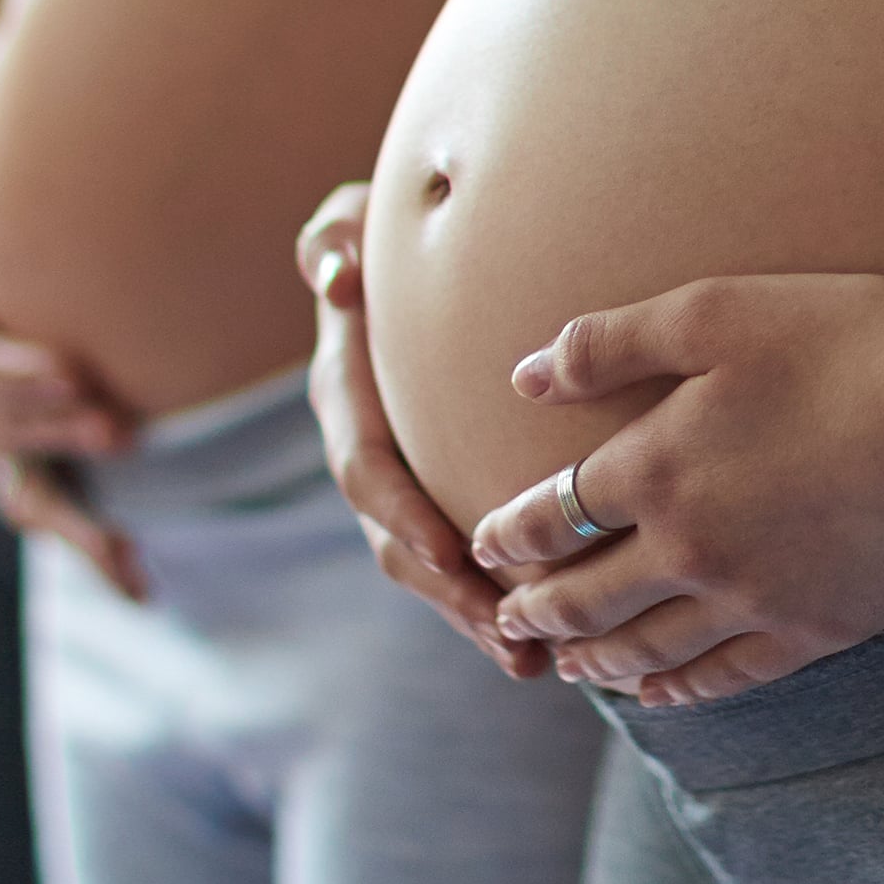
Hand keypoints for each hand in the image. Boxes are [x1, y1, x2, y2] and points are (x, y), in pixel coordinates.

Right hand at [0, 23, 145, 598]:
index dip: (10, 371)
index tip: (66, 372)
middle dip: (52, 427)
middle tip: (117, 426)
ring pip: (21, 487)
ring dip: (75, 517)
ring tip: (128, 553)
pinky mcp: (9, 462)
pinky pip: (45, 515)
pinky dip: (90, 550)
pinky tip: (144, 586)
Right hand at [301, 184, 548, 678]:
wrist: (395, 263)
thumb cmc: (378, 234)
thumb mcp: (348, 223)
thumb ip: (332, 239)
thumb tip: (333, 276)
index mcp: (345, 396)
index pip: (365, 468)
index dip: (400, 513)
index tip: (446, 552)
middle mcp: (366, 450)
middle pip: (398, 543)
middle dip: (450, 596)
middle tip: (509, 636)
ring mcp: (401, 483)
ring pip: (431, 568)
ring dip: (477, 618)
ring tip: (534, 660)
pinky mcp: (438, 496)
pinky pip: (460, 561)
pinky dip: (496, 603)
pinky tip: (552, 643)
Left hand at [466, 277, 883, 707]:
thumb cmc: (854, 340)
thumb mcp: (720, 310)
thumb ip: (611, 342)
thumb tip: (525, 373)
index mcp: (655, 467)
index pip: (551, 515)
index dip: (507, 534)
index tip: (483, 544)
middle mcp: (689, 549)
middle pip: (584, 598)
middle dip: (534, 609)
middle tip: (504, 618)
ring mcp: (753, 600)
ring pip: (646, 650)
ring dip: (593, 660)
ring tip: (566, 665)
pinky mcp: (817, 630)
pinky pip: (726, 678)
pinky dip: (679, 691)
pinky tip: (661, 695)